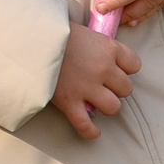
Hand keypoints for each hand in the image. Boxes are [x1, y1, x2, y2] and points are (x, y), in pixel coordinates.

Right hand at [54, 20, 142, 139]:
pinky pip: (86, 125)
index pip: (134, 64)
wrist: (29, 38)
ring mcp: (87, 87)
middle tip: (102, 84)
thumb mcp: (83, 31)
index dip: (126, 68)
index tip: (116, 68)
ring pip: (113, 107)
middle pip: (126, 88)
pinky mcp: (69, 101)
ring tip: (96, 101)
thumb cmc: (54, 31)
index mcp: (108, 48)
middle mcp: (102, 69)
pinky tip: (94, 132)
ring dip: (106, 106)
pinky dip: (90, 131)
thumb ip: (97, 44)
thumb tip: (99, 53)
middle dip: (116, 88)